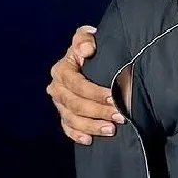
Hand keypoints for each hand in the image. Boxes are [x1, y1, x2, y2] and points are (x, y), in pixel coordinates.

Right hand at [46, 26, 123, 144]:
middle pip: (75, 104)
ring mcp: (60, 103)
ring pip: (72, 119)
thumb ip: (85, 38)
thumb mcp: (88, 37)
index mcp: (62, 69)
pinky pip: (67, 128)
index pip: (76, 84)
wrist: (92, 58)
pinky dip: (77, 134)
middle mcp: (57, 88)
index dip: (94, 92)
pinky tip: (90, 140)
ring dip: (92, 126)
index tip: (114, 97)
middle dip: (98, 112)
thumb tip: (87, 49)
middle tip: (120, 116)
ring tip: (112, 129)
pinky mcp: (64, 114)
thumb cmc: (92, 47)